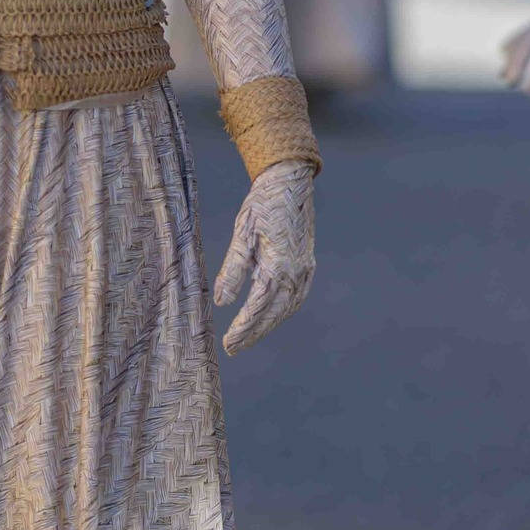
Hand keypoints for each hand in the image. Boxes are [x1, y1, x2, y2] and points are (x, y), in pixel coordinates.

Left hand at [213, 160, 315, 353]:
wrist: (290, 181)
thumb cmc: (263, 203)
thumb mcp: (243, 232)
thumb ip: (233, 269)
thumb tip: (222, 302)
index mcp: (279, 265)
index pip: (258, 307)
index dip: (242, 328)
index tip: (228, 343)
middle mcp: (296, 272)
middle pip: (274, 314)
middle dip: (253, 333)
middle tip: (233, 348)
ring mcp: (305, 269)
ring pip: (287, 308)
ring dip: (267, 325)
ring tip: (247, 337)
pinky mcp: (307, 264)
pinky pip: (296, 297)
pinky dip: (281, 312)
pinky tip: (269, 316)